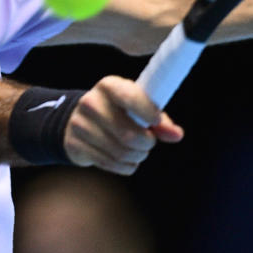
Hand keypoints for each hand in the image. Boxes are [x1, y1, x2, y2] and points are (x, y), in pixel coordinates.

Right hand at [63, 76, 183, 175]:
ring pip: (121, 152)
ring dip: (138, 156)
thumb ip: (159, 120)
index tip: (157, 122)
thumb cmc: (116, 111)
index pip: (129, 97)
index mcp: (108, 86)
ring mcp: (80, 124)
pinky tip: (127, 160)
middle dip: (146, 143)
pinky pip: (111, 164)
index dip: (147, 111)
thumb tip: (177, 135)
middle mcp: (91, 102)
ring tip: (139, 152)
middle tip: (149, 142)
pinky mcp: (74, 145)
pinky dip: (126, 166)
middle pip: (128, 134)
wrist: (76, 120)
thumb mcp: (136, 107)